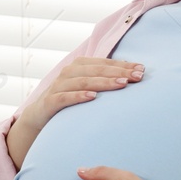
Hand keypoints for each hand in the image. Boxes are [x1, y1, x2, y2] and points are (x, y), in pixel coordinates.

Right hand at [6, 58, 144, 166]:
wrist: (38, 115)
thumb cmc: (68, 99)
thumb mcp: (85, 86)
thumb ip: (102, 78)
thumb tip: (129, 73)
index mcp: (79, 66)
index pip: (104, 63)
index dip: (123, 65)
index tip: (142, 70)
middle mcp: (68, 73)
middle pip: (96, 70)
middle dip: (118, 72)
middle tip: (137, 77)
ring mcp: (58, 86)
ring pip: (83, 81)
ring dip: (103, 82)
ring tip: (121, 84)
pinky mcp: (49, 102)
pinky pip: (65, 98)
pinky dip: (78, 96)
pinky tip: (92, 97)